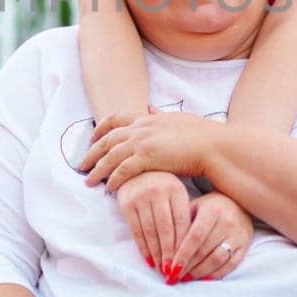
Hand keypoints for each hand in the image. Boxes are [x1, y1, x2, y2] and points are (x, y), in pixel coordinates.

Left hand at [80, 107, 217, 191]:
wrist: (215, 146)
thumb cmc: (204, 136)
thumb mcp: (179, 119)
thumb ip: (161, 115)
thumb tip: (150, 108)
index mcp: (149, 118)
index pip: (118, 119)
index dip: (102, 128)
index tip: (92, 137)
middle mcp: (143, 127)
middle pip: (108, 138)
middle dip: (92, 151)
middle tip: (81, 164)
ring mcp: (144, 141)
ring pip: (111, 155)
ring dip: (97, 168)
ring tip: (88, 181)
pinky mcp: (148, 157)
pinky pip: (123, 170)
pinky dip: (113, 179)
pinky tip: (109, 188)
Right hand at [115, 170, 190, 276]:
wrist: (135, 170)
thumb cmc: (161, 186)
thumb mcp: (176, 193)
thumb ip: (183, 213)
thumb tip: (190, 247)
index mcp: (176, 189)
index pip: (182, 222)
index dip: (184, 244)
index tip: (186, 261)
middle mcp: (158, 191)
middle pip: (166, 229)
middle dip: (170, 253)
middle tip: (173, 271)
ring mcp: (141, 197)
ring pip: (151, 232)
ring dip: (157, 253)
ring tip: (162, 269)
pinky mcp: (126, 204)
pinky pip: (136, 231)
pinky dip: (143, 248)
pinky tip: (149, 259)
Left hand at [167, 191, 253, 281]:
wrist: (238, 202)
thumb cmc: (210, 206)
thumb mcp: (195, 207)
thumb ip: (182, 223)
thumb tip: (166, 249)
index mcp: (212, 210)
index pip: (195, 237)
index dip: (182, 254)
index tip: (169, 268)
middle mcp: (227, 222)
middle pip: (204, 250)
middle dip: (187, 266)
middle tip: (173, 276)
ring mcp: (238, 235)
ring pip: (217, 260)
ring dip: (199, 272)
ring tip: (186, 278)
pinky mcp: (245, 245)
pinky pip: (230, 264)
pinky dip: (216, 274)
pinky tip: (203, 278)